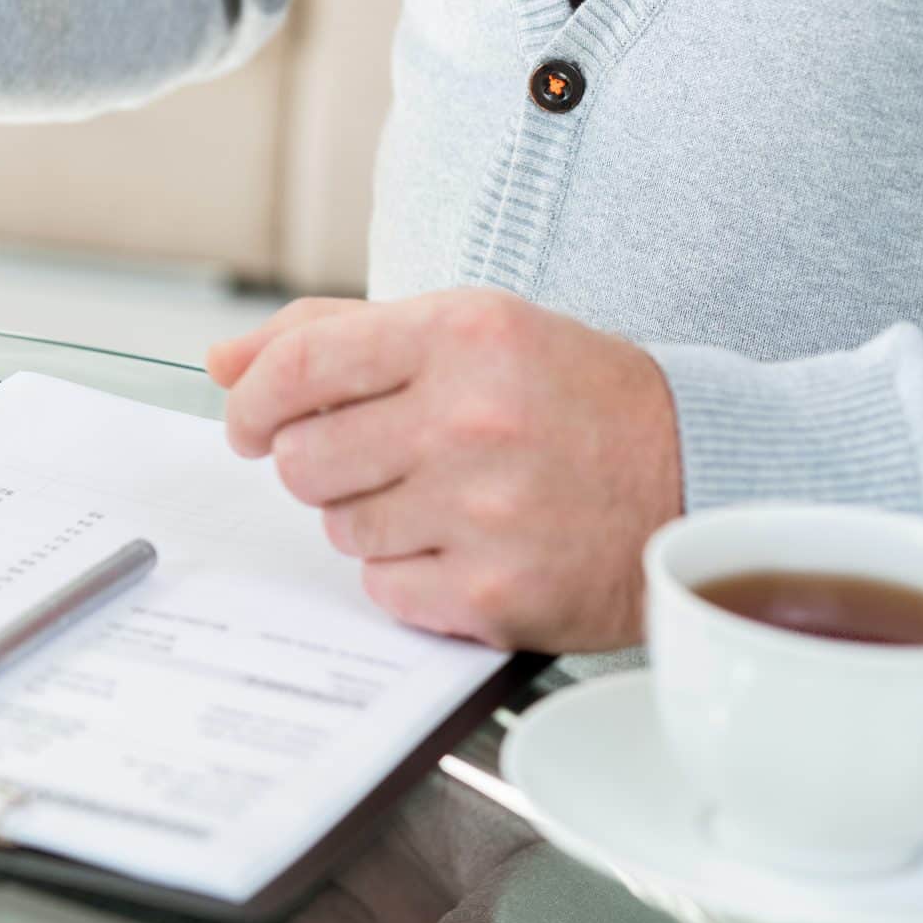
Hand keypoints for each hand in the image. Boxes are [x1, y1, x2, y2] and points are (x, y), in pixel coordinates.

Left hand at [208, 289, 683, 651]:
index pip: (298, 366)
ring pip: (340, 527)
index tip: (250, 422)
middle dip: (320, 463)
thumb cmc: (570, 397)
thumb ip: (337, 334)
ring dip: (372, 517)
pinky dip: (412, 575)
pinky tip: (467, 544)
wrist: (700, 475)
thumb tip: (223, 364)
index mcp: (462, 336)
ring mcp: (485, 513)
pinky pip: (386, 589)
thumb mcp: (470, 329)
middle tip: (377, 460)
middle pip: (303, 460)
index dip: (252, 401)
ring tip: (445, 497)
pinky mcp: (496, 593)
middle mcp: (471, 420)